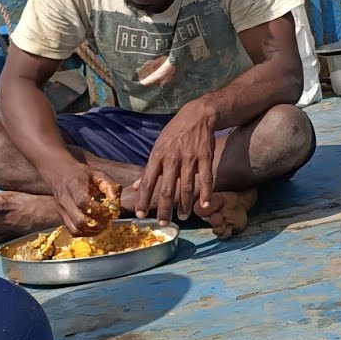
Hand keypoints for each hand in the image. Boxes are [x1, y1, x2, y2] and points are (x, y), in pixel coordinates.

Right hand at [47, 160, 121, 235]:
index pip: (83, 202)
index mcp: (74, 186)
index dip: (99, 210)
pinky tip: (95, 227)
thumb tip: (116, 205)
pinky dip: (86, 233)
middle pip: (79, 220)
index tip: (109, 210)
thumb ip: (110, 187)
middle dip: (97, 223)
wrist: (61, 174)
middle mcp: (65, 200)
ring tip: (103, 225)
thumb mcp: (98, 174)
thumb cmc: (83, 174)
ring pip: (76, 229)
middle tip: (108, 220)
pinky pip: (73, 232)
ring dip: (93, 230)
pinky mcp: (62, 218)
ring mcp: (62, 211)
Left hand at [133, 100, 215, 224]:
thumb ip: (148, 168)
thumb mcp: (158, 147)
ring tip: (183, 217)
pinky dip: (205, 193)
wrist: (197, 116)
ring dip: (184, 205)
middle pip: (166, 189)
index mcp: (157, 156)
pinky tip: (204, 205)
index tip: (140, 215)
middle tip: (163, 223)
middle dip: (164, 209)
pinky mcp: (205, 157)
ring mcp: (189, 158)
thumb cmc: (174, 133)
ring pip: (186, 187)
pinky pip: (206, 179)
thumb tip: (135, 186)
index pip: (147, 182)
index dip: (143, 200)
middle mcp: (172, 158)